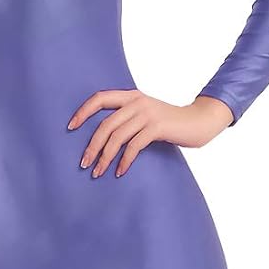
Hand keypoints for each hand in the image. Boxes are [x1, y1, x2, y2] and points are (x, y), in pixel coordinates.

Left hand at [67, 89, 234, 175]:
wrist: (198, 121)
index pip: (100, 98)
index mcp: (131, 96)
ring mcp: (147, 113)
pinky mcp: (157, 127)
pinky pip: (133, 146)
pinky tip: (119, 172)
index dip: (83, 112)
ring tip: (97, 172)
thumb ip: (127, 118)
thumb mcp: (145, 114)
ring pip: (117, 137)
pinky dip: (124, 161)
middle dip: (91, 146)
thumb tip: (102, 137)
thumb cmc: (169, 122)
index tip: (70, 127)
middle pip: (105, 124)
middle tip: (83, 164)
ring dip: (104, 157)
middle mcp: (137, 101)